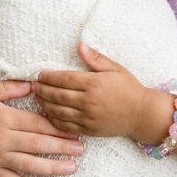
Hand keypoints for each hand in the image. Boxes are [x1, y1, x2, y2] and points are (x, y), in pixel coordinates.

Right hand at [0, 81, 83, 176]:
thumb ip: (11, 88)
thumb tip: (34, 84)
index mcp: (5, 118)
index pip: (37, 124)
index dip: (58, 128)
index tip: (75, 130)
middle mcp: (3, 139)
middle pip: (37, 144)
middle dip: (62, 147)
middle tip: (81, 149)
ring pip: (29, 165)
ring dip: (53, 167)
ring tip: (72, 168)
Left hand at [33, 44, 147, 137]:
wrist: (142, 114)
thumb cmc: (129, 88)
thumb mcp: (115, 68)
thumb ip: (95, 59)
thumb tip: (80, 46)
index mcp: (94, 84)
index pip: (64, 79)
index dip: (49, 77)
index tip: (40, 74)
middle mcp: (88, 101)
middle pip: (57, 95)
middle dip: (43, 90)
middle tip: (34, 86)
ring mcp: (88, 117)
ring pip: (58, 111)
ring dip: (45, 104)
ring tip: (38, 98)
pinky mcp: (88, 130)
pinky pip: (65, 125)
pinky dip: (54, 119)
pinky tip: (49, 113)